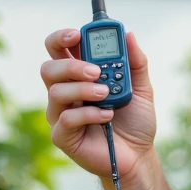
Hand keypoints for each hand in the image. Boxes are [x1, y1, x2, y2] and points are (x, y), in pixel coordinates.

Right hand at [41, 27, 157, 186]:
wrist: (139, 155)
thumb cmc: (135, 120)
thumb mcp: (141, 87)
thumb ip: (135, 62)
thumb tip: (129, 35)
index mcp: (79, 75)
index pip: (58, 49)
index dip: (62, 37)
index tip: (77, 34)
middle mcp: (66, 92)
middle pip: (48, 68)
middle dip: (71, 65)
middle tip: (96, 71)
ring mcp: (61, 113)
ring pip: (56, 92)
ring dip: (83, 89)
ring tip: (106, 94)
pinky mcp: (62, 135)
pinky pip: (66, 118)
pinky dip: (88, 114)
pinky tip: (106, 115)